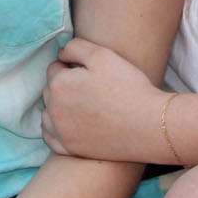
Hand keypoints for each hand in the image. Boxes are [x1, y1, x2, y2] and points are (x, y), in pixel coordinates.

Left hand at [43, 37, 166, 162]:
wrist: (149, 126)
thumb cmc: (128, 87)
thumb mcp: (103, 55)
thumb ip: (75, 47)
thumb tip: (61, 54)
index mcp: (59, 84)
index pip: (54, 69)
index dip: (71, 67)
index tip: (89, 72)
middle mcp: (54, 109)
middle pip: (49, 92)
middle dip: (63, 87)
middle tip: (89, 89)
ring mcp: (61, 132)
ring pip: (48, 115)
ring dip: (58, 108)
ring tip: (82, 106)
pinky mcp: (70, 149)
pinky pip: (51, 138)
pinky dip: (56, 130)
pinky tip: (71, 125)